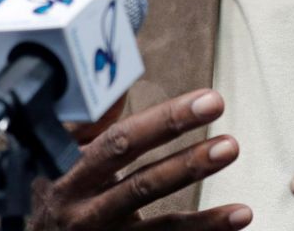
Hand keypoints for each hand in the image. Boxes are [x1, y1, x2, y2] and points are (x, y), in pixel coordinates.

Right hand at [49, 89, 252, 229]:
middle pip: (142, 185)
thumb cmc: (55, 189)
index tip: (207, 101)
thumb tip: (117, 77)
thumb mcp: (61, 151)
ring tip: (235, 182)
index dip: (165, 121)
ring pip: (158, 226)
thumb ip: (91, 120)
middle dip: (189, 164)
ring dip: (204, 210)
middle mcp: (84, 209)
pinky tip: (237, 218)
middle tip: (231, 144)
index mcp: (69, 172)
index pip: (121, 142)